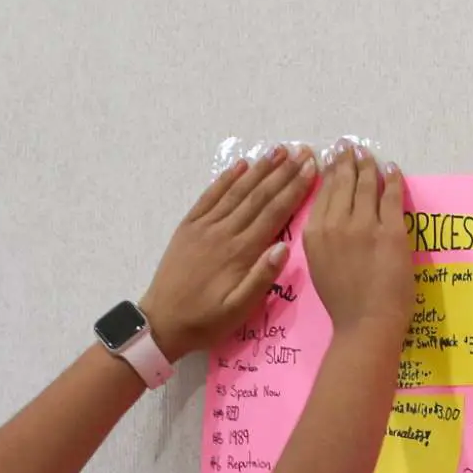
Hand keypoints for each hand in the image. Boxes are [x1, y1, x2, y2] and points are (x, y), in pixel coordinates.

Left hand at [136, 144, 317, 358]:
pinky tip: (240, 164)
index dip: (294, 189)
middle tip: (302, 151)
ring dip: (259, 169)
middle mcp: (224, 232)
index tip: (311, 169)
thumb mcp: (239, 310)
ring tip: (278, 150)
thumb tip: (285, 247)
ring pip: (236, 191)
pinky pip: (210, 196)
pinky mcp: (188, 227)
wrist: (162, 322)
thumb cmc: (206, 320)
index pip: (274, 213)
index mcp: (240, 252)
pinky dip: (226, 178)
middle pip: (258, 196)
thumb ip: (262, 278)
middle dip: (282, 172)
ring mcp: (204, 227)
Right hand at [301, 144, 410, 338]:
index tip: (333, 157)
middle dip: (347, 160)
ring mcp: (365, 226)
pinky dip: (392, 179)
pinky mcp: (391, 232)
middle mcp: (336, 224)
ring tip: (368, 154)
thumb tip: (330, 216)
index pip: (323, 192)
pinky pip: (392, 197)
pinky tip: (392, 169)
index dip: (329, 171)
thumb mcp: (319, 265)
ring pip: (367, 184)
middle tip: (349, 146)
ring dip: (369, 165)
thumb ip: (322, 237)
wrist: (366, 323)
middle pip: (343, 182)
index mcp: (314, 233)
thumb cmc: (342, 303)